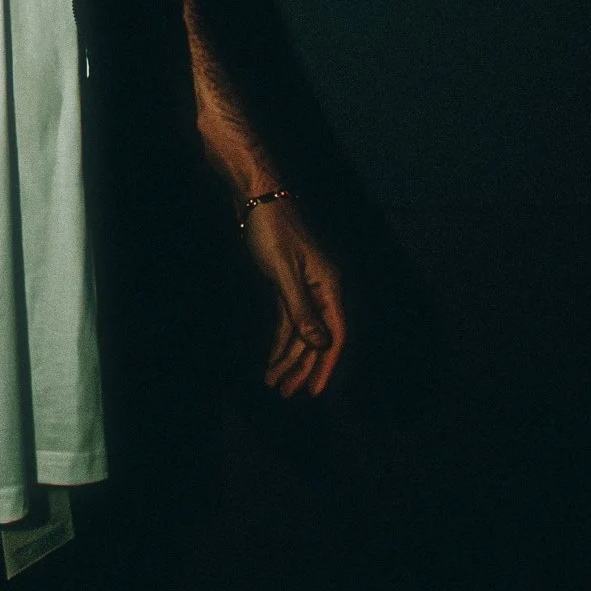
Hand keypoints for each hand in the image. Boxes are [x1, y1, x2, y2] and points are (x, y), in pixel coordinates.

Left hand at [240, 198, 347, 400]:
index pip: (334, 335)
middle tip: (285, 394)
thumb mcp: (284, 271)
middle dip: (302, 368)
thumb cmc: (271, 230)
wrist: (256, 196)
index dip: (325, 365)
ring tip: (274, 384)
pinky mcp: (287, 284)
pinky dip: (280, 340)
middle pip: (317, 338)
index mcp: (329, 286)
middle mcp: (322, 289)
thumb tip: (321, 344)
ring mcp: (305, 287)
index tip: (315, 391)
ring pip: (301, 332)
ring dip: (288, 358)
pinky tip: (272, 359)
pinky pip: (287, 320)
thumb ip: (302, 309)